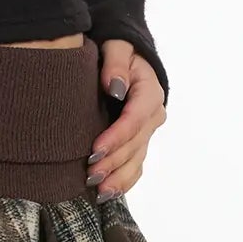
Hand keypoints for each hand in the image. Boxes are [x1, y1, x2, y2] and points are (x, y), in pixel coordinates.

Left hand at [85, 43, 165, 199]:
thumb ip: (116, 63)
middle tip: (89, 175)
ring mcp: (147, 131)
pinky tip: (107, 193)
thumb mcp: (117, 47)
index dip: (116, 137)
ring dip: (118, 178)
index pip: (135, 119)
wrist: (127, 59)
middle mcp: (153, 115)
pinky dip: (124, 181)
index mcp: (150, 93)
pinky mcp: (139, 142)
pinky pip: (136, 166)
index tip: (94, 150)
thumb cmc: (118, 51)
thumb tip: (114, 86)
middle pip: (135, 145)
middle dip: (113, 162)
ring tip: (98, 191)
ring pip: (136, 160)